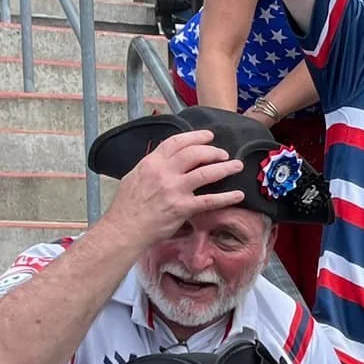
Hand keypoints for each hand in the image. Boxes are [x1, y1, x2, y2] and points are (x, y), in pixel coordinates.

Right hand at [101, 129, 244, 244]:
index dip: (195, 137)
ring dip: (225, 168)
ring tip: (237, 166)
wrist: (124, 228)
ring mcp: (174, 190)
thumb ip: (153, 166)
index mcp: (151, 163)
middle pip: (194, 153)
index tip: (209, 136)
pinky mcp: (182, 208)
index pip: (176, 142)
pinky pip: (209, 200)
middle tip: (224, 154)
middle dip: (213, 151)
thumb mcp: (135, 176)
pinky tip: (238, 195)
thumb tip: (168, 160)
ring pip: (205, 173)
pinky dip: (227, 197)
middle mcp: (164, 173)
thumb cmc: (128, 205)